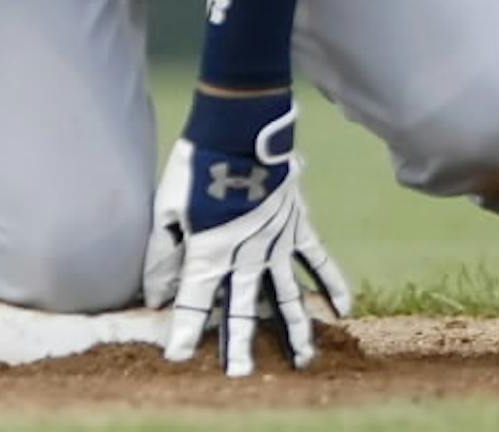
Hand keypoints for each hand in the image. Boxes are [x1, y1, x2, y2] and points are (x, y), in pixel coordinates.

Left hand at [141, 106, 352, 377]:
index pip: (195, 300)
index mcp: (210, 249)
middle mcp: (247, 252)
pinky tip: (341, 310)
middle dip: (239, 344)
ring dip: (294, 329)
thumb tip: (157, 295)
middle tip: (241, 375)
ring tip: (302, 361)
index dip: (185, 329)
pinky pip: (317, 259)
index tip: (180, 358)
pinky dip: (331, 283)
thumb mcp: (168, 206)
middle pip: (242, 307)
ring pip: (286, 293)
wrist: (240, 123)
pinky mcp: (298, 223)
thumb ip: (163, 253)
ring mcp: (277, 240)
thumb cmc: (198, 162)